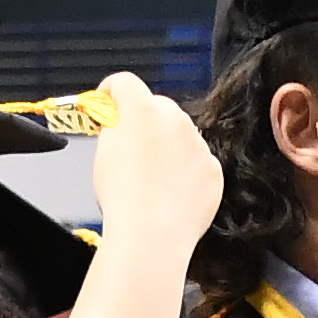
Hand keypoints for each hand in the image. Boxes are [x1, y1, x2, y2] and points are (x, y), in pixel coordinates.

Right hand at [85, 71, 221, 250]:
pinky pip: (198, 161)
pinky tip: (172, 190)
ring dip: (168, 145)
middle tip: (132, 144)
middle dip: (144, 119)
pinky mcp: (213, 168)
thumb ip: (114, 127)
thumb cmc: (123, 198)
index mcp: (141, 110)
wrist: (152, 234)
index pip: (125, 82)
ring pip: (181, 134)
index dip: (112, 91)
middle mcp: (175, 120)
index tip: (109, 101)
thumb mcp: (103, 152)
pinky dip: (187, 170)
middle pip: (158, 106)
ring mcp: (198, 144)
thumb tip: (118, 122)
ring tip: (152, 176)